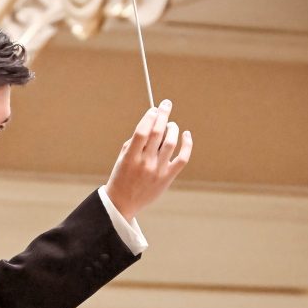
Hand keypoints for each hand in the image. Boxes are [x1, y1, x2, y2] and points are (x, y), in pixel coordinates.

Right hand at [104, 99, 192, 221]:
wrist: (123, 203)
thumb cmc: (121, 177)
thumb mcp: (122, 158)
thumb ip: (135, 142)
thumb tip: (152, 123)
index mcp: (130, 157)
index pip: (142, 131)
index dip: (149, 117)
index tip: (153, 109)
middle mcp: (145, 163)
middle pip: (157, 133)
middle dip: (162, 115)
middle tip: (166, 104)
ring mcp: (158, 171)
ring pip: (170, 142)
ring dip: (172, 128)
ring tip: (171, 124)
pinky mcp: (168, 177)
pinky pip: (182, 158)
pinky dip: (187, 144)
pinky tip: (186, 134)